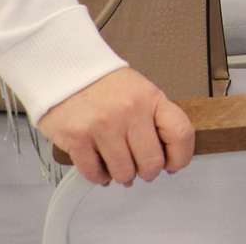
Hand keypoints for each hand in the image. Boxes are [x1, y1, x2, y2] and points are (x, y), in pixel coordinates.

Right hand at [37, 66, 193, 186]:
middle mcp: (130, 111)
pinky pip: (95, 174)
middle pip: (152, 163)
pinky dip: (99, 176)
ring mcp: (103, 126)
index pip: (180, 133)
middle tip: (138, 166)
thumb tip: (165, 160)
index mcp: (151, 98)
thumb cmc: (103, 84)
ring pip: (124, 173)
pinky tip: (99, 164)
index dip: (180, 157)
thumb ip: (154, 121)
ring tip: (116, 162)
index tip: (172, 165)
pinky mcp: (78, 138)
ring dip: (121, 174)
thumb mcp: (139, 92)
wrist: (65, 70)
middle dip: (146, 172)